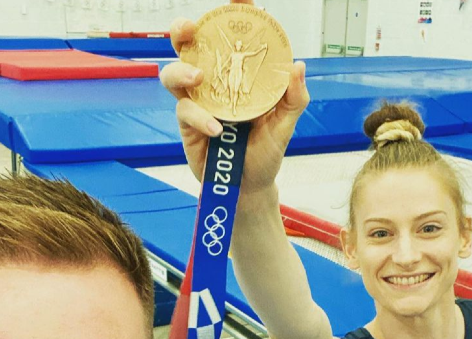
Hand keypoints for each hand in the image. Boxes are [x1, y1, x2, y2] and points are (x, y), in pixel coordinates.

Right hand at [159, 0, 308, 195]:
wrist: (252, 186)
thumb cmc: (266, 151)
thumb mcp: (285, 123)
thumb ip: (294, 97)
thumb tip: (298, 66)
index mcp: (235, 76)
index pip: (227, 41)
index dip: (227, 18)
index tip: (238, 1)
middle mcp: (212, 84)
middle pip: (187, 48)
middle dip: (182, 32)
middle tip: (189, 28)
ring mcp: (197, 104)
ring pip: (173, 75)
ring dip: (181, 70)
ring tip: (198, 75)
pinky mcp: (187, 127)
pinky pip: (185, 112)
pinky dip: (200, 117)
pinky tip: (217, 128)